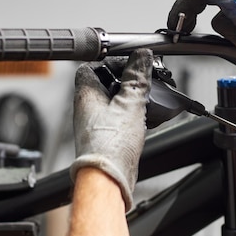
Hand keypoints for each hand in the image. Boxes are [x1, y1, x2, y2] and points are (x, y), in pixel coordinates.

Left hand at [70, 49, 152, 211]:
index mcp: (86, 94)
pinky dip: (133, 114)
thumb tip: (141, 57)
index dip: (111, 62)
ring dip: (132, 99)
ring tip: (149, 100)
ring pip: (115, 101)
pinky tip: (147, 118)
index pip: (92, 66)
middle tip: (145, 81)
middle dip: (127, 81)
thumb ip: (137, 78)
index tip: (131, 62)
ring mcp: (96, 123)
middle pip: (106, 83)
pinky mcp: (106, 137)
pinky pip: (120, 118)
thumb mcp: (130, 103)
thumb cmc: (110, 145)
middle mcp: (88, 107)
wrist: (108, 178)